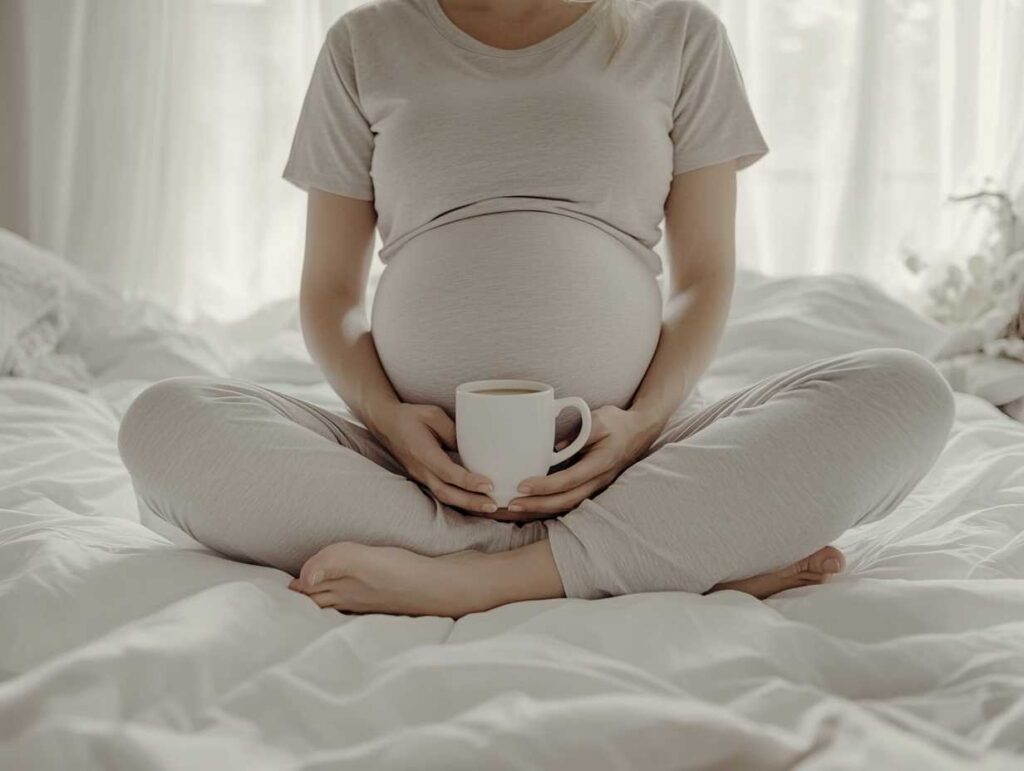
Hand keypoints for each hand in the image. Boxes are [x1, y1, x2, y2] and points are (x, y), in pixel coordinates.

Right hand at [371, 402, 497, 514]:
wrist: (385, 423)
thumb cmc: (411, 416)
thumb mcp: (434, 415)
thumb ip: (453, 432)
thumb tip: (473, 449)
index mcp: (422, 452)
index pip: (448, 472)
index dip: (468, 481)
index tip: (489, 485)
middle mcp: (420, 469)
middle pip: (447, 493)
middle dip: (471, 502)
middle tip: (494, 505)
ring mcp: (420, 476)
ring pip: (444, 497)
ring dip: (467, 505)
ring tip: (490, 507)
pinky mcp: (423, 478)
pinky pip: (442, 493)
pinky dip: (459, 500)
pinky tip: (476, 502)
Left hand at [500, 405, 664, 519]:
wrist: (640, 432)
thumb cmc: (617, 423)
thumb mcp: (598, 420)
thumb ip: (578, 432)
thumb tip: (553, 447)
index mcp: (600, 464)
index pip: (569, 480)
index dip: (545, 486)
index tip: (522, 485)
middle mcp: (598, 480)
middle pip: (565, 501)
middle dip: (537, 505)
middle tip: (511, 504)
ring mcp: (596, 487)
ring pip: (566, 506)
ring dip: (540, 510)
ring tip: (515, 508)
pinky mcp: (590, 487)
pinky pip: (568, 501)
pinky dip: (548, 506)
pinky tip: (530, 506)